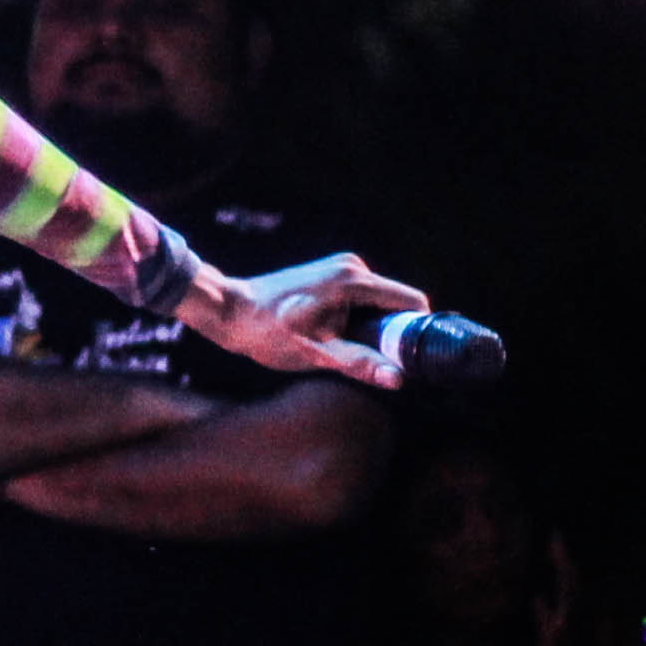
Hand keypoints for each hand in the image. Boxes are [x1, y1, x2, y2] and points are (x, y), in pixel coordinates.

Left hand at [174, 250, 427, 387]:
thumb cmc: (265, 332)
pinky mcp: (331, 275)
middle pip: (396, 305)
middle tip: (369, 359)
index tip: (410, 357)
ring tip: (342, 347)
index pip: (412, 302)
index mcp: (354, 280)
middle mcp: (352, 267)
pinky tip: (333, 336)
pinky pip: (362, 301)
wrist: (227, 311)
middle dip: (391, 333)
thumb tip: (398, 378)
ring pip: (379, 305)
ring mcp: (341, 268)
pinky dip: (357, 321)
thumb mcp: (314, 353)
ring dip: (371, 329)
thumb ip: (359, 363)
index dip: (418, 331)